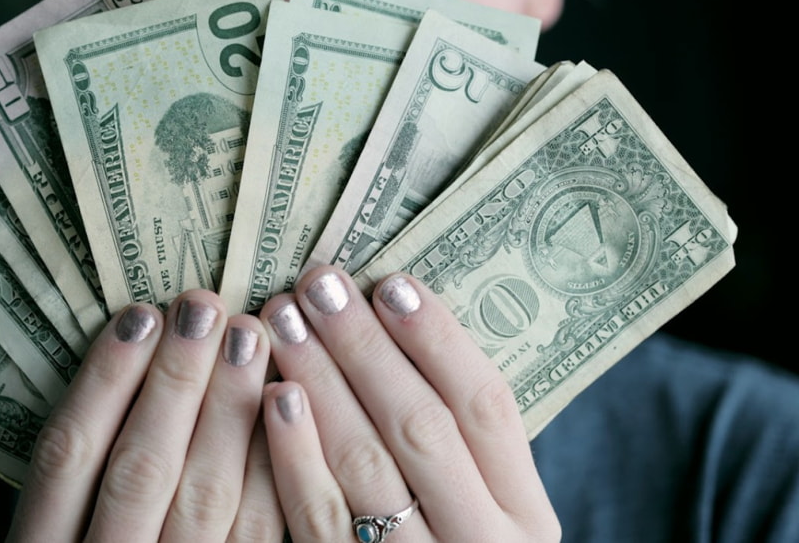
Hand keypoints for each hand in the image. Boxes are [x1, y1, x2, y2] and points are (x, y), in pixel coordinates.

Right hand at [5, 289, 281, 541]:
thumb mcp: (59, 528)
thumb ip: (83, 464)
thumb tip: (138, 343)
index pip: (68, 455)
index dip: (104, 381)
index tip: (140, 315)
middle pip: (140, 468)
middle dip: (176, 381)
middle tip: (205, 306)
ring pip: (204, 499)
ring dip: (228, 412)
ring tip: (249, 337)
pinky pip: (258, 534)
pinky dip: (270, 468)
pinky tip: (283, 406)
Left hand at [259, 266, 560, 541]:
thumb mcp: (485, 506)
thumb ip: (459, 444)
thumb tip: (397, 321)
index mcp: (525, 514)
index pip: (487, 407)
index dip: (438, 339)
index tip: (391, 281)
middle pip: (421, 426)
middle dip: (365, 347)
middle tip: (319, 285)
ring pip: (366, 465)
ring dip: (320, 382)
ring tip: (284, 320)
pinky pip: (318, 517)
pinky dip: (293, 452)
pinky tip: (273, 397)